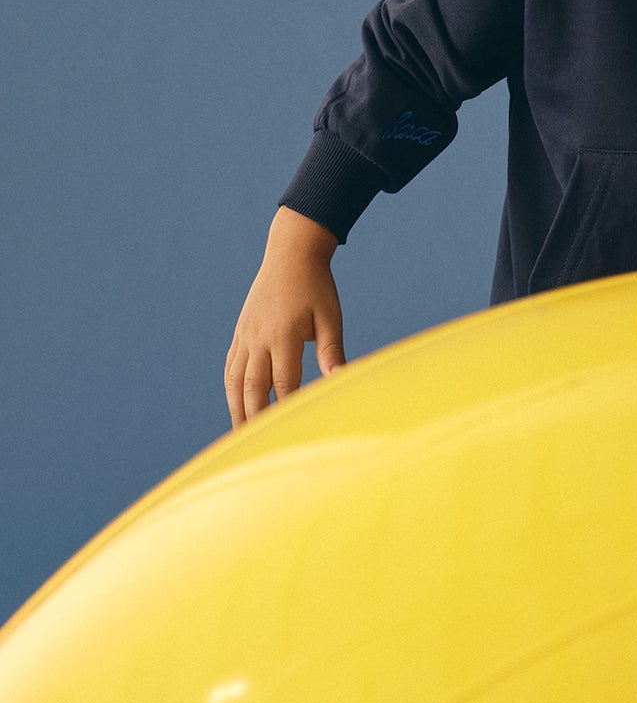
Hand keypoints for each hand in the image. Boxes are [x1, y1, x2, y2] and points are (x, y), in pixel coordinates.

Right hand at [225, 208, 344, 427]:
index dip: (287, 409)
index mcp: (283, 336)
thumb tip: (340, 382)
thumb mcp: (330, 316)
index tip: (292, 432)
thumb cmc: (317, 286)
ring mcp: (245, 335)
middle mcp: (258, 338)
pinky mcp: (240, 332)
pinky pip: (230, 366)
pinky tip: (236, 403)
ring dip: (237, 410)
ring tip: (240, 436)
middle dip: (254, 420)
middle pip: (252, 389)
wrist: (291, 252)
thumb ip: (332, 352)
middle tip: (256, 449)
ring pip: (235, 381)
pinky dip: (232, 388)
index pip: (283, 384)